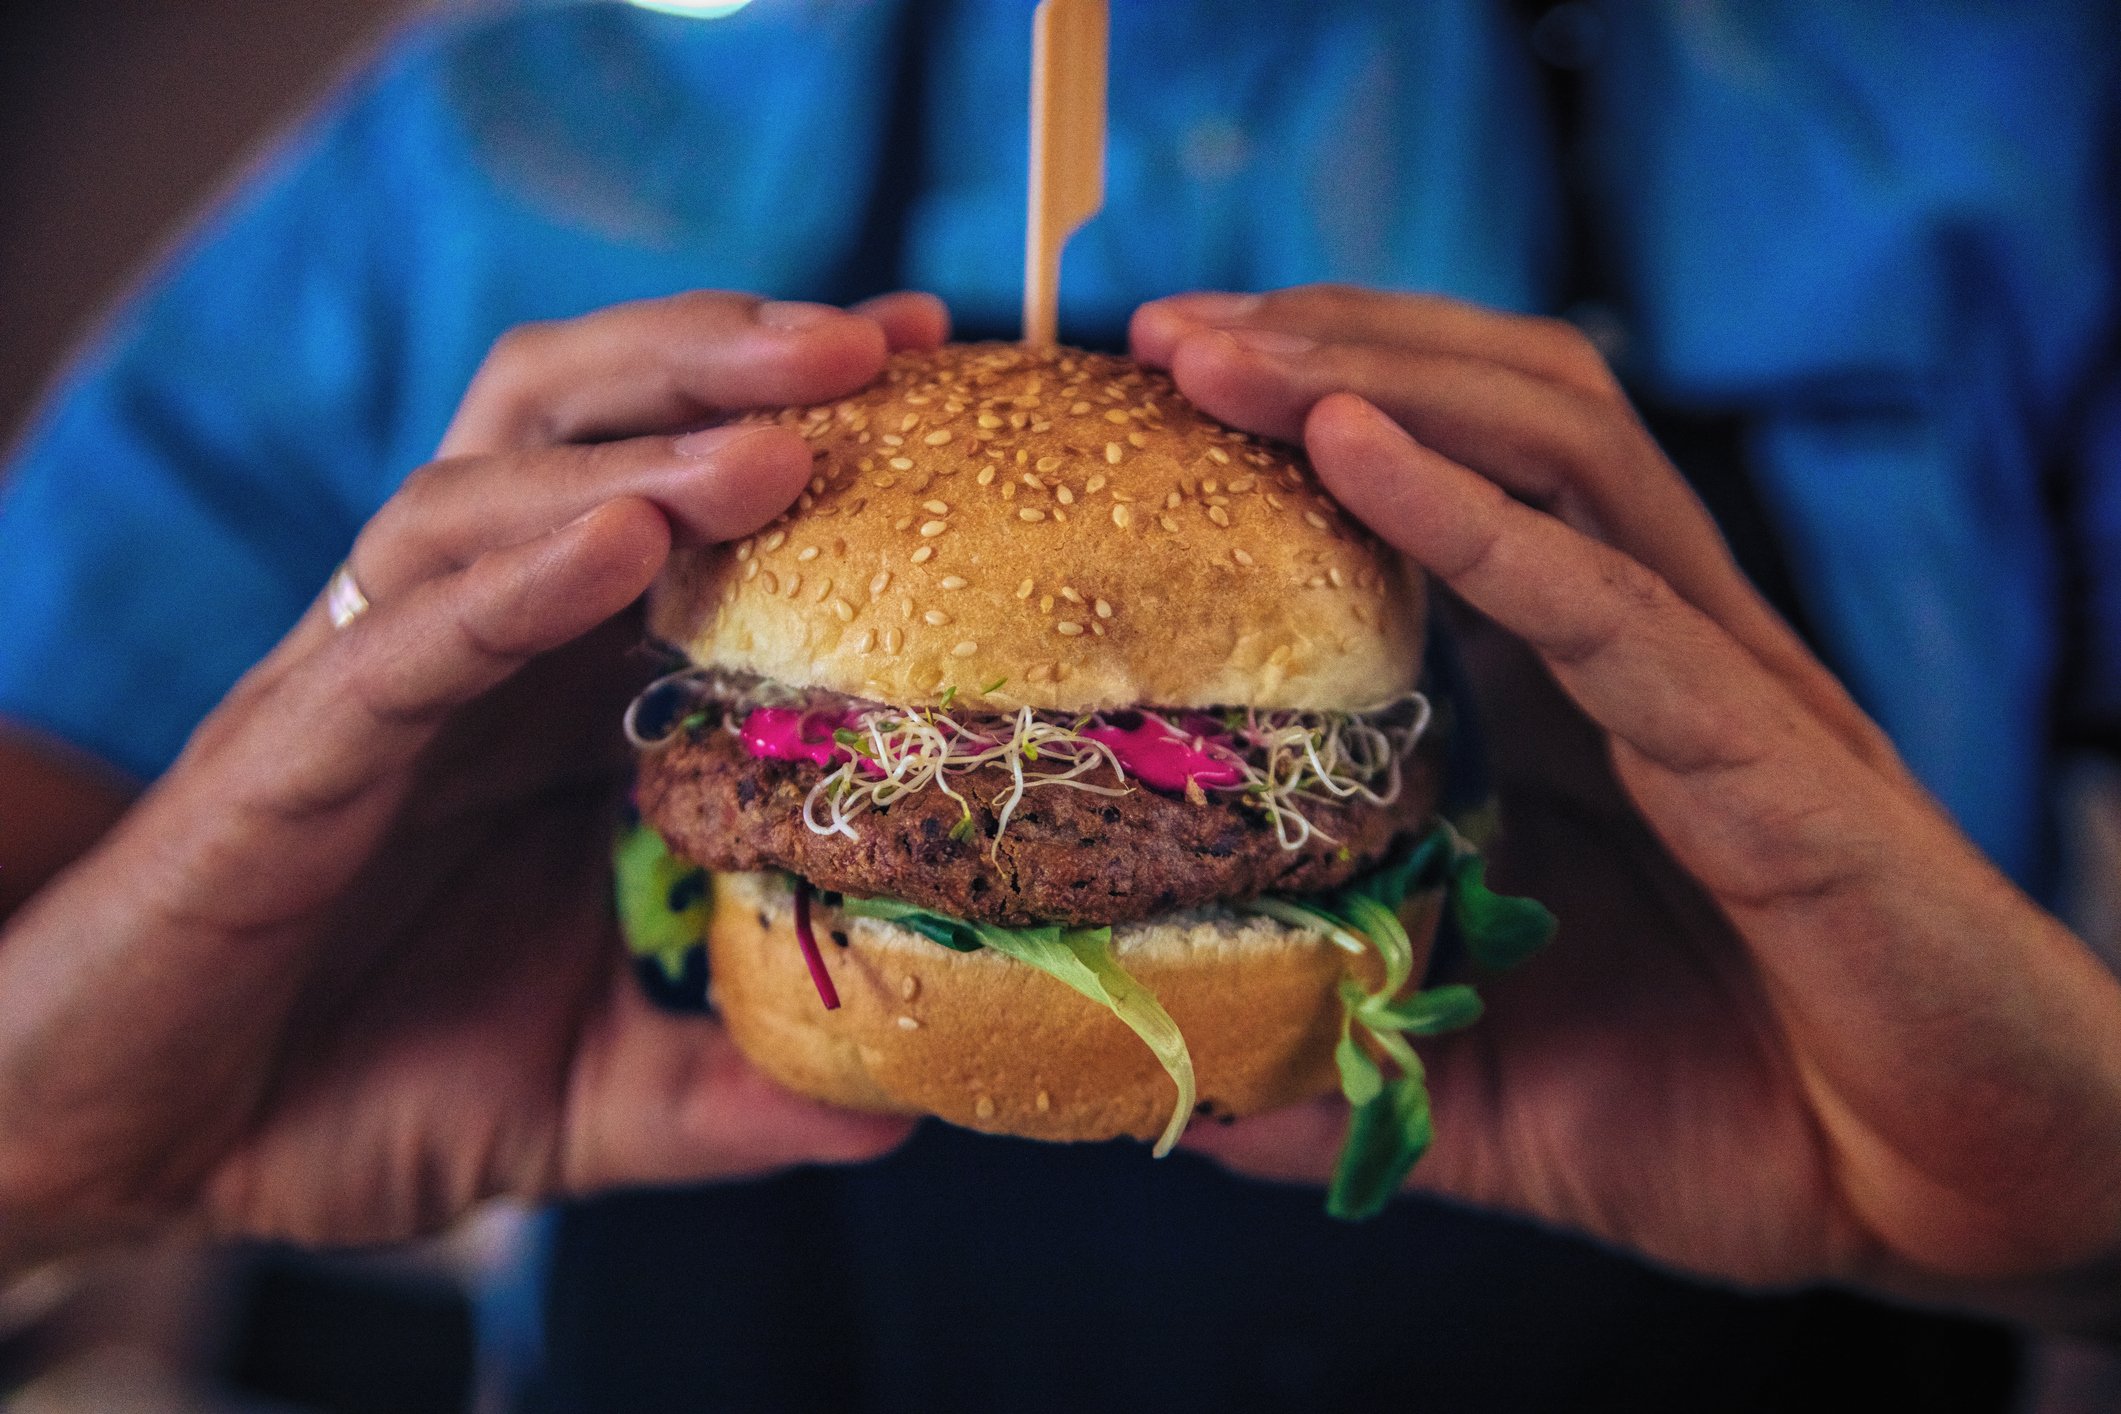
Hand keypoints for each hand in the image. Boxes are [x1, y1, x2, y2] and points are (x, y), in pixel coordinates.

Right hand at [0, 290, 948, 1263]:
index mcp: (545, 691)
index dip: (791, 420)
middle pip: (580, 427)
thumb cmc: (349, 1089)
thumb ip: (725, 1091)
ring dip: (639, 449)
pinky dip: (512, 583)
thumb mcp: (588, 1095)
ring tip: (780, 439)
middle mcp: (464, 648)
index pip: (672, 502)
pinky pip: (404, 641)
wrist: (138, 1146)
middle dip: (722, 361)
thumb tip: (893, 1112)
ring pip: (487, 492)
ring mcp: (368, 683)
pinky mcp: (286, 754)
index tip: (930, 364)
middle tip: (880, 341)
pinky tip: (618, 542)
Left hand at [1133, 286, 2120, 1326]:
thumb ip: (1343, 1068)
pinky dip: (1476, 517)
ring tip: (1224, 356)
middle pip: (1491, 410)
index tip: (1148, 394)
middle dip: (1324, 344)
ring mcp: (1716, 680)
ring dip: (1378, 379)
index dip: (1302, 414)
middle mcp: (1646, 646)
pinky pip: (1611, 601)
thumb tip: (1181, 1096)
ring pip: (1557, 448)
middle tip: (1161, 330)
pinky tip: (1354, 451)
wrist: (1951, 1203)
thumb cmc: (1732, 1129)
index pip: (1444, 481)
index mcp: (1576, 694)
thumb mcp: (1483, 1093)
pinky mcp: (1771, 753)